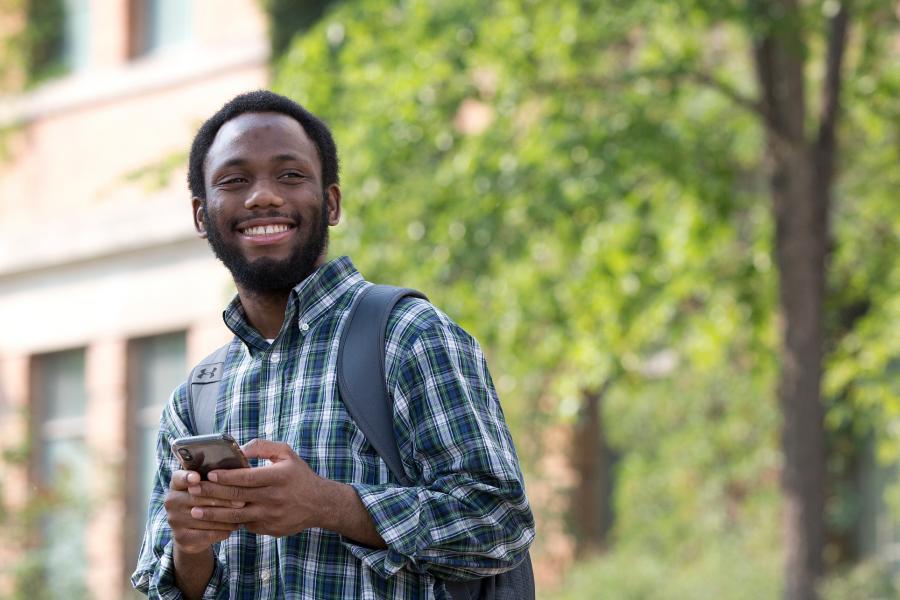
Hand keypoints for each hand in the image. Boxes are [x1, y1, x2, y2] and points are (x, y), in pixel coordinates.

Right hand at [165, 470, 243, 553]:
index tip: (197, 478)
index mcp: (177, 484)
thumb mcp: (207, 487)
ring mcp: (175, 520)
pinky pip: (207, 533)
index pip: (179, 478)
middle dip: (223, 499)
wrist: (193, 534)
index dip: (187, 477)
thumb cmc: (206, 501)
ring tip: (243, 514)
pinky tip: (235, 526)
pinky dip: (223, 530)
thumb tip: (241, 461)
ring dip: (227, 516)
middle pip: (198, 498)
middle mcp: (172, 501)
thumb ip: (217, 476)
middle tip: (242, 501)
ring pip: (205, 517)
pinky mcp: (182, 537)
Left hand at [186, 439, 326, 536]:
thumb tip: (240, 449)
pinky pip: (245, 525)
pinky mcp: (268, 529)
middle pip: (236, 496)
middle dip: (211, 494)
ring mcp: (270, 516)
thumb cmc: (299, 475)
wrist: (319, 504)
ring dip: (213, 514)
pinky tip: (214, 520)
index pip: (246, 477)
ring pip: (236, 516)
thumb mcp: (287, 454)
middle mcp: (273, 498)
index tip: (208, 475)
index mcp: (278, 477)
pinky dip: (229, 523)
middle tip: (192, 490)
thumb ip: (263, 447)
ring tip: (194, 511)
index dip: (226, 477)